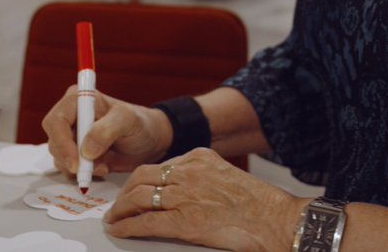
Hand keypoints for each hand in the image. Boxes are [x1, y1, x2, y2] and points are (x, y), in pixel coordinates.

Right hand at [41, 85, 170, 177]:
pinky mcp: (76, 153)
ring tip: (104, 165)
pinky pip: (68, 168)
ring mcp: (71, 136)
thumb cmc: (140, 124)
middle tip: (94, 169)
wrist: (150, 142)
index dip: (62, 143)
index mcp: (78, 99)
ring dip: (80, 168)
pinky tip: (102, 168)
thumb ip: (106, 131)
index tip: (77, 163)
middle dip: (71, 160)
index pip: (56, 121)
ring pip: (59, 158)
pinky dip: (83, 174)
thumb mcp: (128, 121)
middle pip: (54, 142)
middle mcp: (70, 116)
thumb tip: (85, 150)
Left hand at [104, 148, 306, 251]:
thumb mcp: (226, 176)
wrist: (273, 219)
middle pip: (142, 177)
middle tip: (118, 204)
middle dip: (125, 191)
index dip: (141, 179)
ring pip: (138, 197)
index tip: (134, 188)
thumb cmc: (257, 204)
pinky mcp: (182, 221)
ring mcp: (184, 195)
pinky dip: (127, 226)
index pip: (159, 165)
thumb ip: (204, 177)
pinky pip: (145, 222)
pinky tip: (120, 230)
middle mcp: (188, 172)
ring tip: (114, 218)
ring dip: (121, 209)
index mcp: (199, 157)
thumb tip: (186, 192)